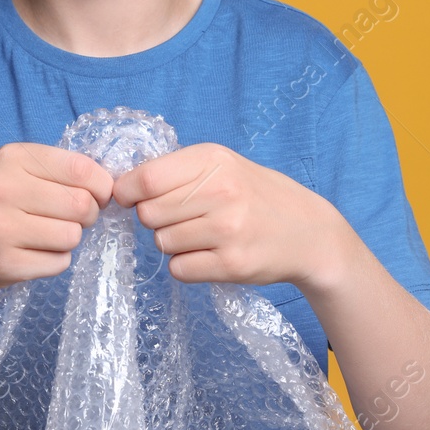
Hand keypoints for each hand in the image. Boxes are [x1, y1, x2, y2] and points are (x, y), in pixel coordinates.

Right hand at [0, 142, 115, 302]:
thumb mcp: (7, 170)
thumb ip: (53, 170)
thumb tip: (110, 184)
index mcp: (11, 159)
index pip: (82, 170)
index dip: (101, 186)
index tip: (97, 194)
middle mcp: (4, 190)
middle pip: (83, 206)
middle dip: (87, 215)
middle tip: (70, 218)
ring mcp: (2, 230)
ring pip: (73, 236)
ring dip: (68, 239)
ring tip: (44, 235)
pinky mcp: (6, 265)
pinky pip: (59, 263)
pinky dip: (54, 260)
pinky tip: (31, 253)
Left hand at [111, 142, 348, 289]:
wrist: (308, 232)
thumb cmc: (254, 195)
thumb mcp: (220, 165)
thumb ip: (174, 170)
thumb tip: (120, 187)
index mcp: (212, 160)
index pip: (143, 179)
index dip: (128, 193)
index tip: (133, 198)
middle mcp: (220, 191)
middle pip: (148, 214)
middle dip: (155, 219)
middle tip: (182, 218)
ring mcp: (227, 230)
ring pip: (161, 243)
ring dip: (172, 242)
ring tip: (201, 235)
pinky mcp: (232, 264)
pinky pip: (179, 269)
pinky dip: (186, 265)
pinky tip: (208, 254)